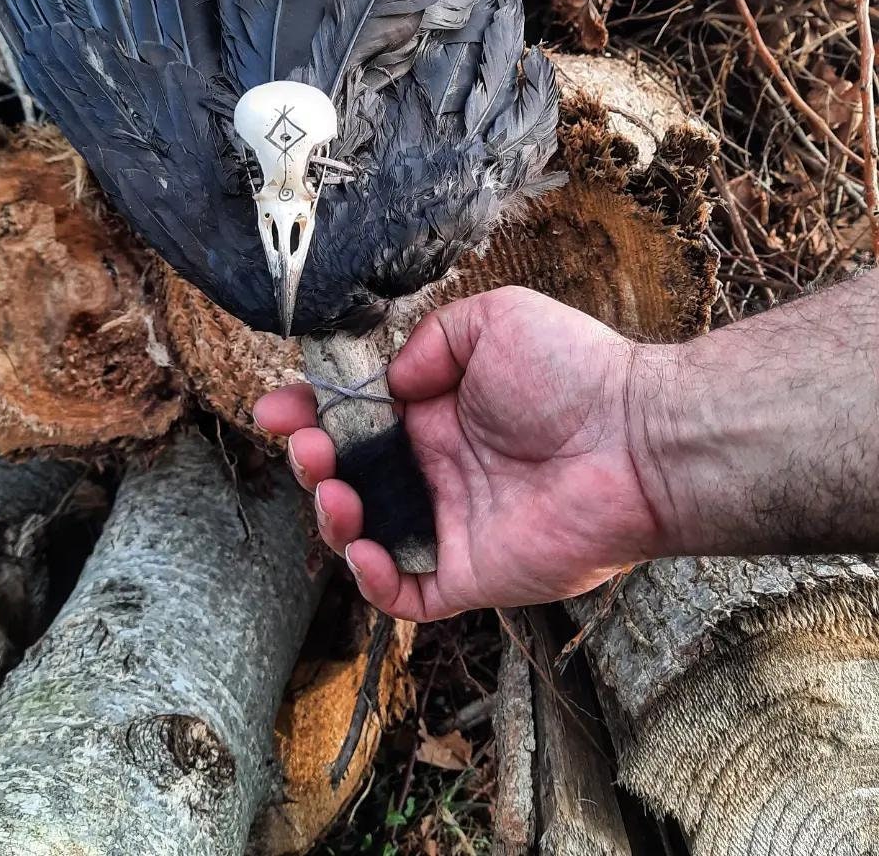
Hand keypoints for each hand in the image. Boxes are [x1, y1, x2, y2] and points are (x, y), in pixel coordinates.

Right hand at [255, 286, 669, 620]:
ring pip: (365, 534)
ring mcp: (451, 523)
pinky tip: (363, 546)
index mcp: (437, 414)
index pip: (356, 419)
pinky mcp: (469, 572)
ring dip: (332, 516)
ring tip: (333, 491)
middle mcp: (437, 469)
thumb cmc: (574, 372)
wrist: (636, 438)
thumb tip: (389, 383)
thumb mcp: (493, 321)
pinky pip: (406, 593)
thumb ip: (430, 343)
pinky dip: (372, 578)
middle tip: (306, 447)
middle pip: (350, 477)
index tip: (277, 408)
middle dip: (312, 463)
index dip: (310, 414)